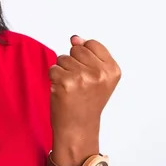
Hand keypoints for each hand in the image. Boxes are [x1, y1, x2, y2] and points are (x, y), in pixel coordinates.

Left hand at [48, 35, 120, 165]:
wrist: (78, 127)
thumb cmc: (86, 101)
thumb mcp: (98, 77)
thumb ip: (89, 54)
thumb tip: (75, 38)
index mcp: (112, 70)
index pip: (92, 44)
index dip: (84, 57)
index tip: (88, 74)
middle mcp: (100, 73)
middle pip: (76, 49)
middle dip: (72, 62)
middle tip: (78, 83)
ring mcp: (83, 77)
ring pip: (62, 58)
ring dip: (62, 71)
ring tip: (71, 88)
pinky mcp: (66, 82)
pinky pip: (53, 68)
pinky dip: (54, 78)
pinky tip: (62, 91)